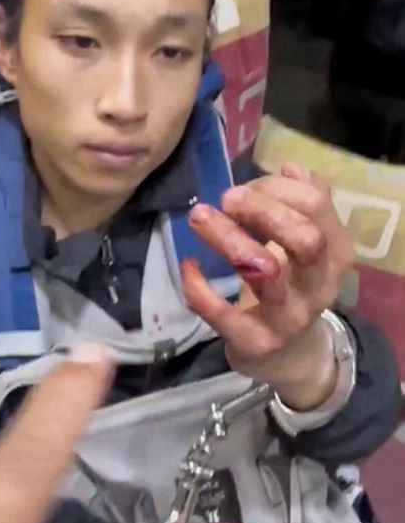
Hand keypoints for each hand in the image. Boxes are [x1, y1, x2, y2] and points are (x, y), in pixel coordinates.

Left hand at [182, 163, 354, 409]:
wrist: (289, 355)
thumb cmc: (292, 288)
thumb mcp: (305, 246)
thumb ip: (304, 205)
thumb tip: (292, 167)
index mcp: (334, 253)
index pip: (314, 205)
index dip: (275, 188)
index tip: (243, 190)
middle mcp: (319, 285)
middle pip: (304, 237)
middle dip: (262, 210)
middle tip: (225, 199)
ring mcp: (289, 317)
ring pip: (265, 271)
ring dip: (228, 239)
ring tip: (199, 218)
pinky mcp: (257, 342)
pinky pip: (224, 313)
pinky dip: (200, 288)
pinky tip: (189, 267)